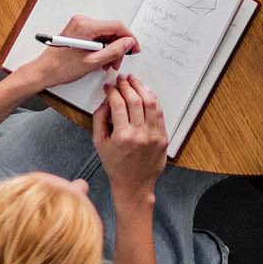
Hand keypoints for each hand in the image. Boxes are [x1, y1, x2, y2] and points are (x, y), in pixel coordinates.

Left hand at [26, 14, 135, 90]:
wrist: (44, 71)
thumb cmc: (61, 67)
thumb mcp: (93, 61)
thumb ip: (114, 51)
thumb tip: (128, 43)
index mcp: (85, 26)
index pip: (116, 26)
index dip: (129, 38)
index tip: (134, 48)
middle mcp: (82, 21)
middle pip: (111, 30)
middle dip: (118, 47)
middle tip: (118, 62)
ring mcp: (79, 25)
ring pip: (105, 34)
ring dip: (110, 49)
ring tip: (108, 64)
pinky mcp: (78, 30)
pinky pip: (97, 36)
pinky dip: (101, 47)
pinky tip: (100, 60)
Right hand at [91, 73, 168, 201]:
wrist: (134, 184)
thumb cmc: (116, 165)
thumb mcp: (99, 143)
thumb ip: (99, 119)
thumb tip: (106, 100)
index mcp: (122, 136)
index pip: (118, 104)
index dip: (113, 91)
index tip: (109, 87)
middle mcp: (140, 135)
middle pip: (135, 100)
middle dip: (127, 85)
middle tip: (121, 79)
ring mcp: (154, 136)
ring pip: (150, 103)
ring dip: (141, 88)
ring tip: (134, 81)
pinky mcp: (163, 137)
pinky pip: (159, 113)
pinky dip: (152, 100)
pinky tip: (146, 94)